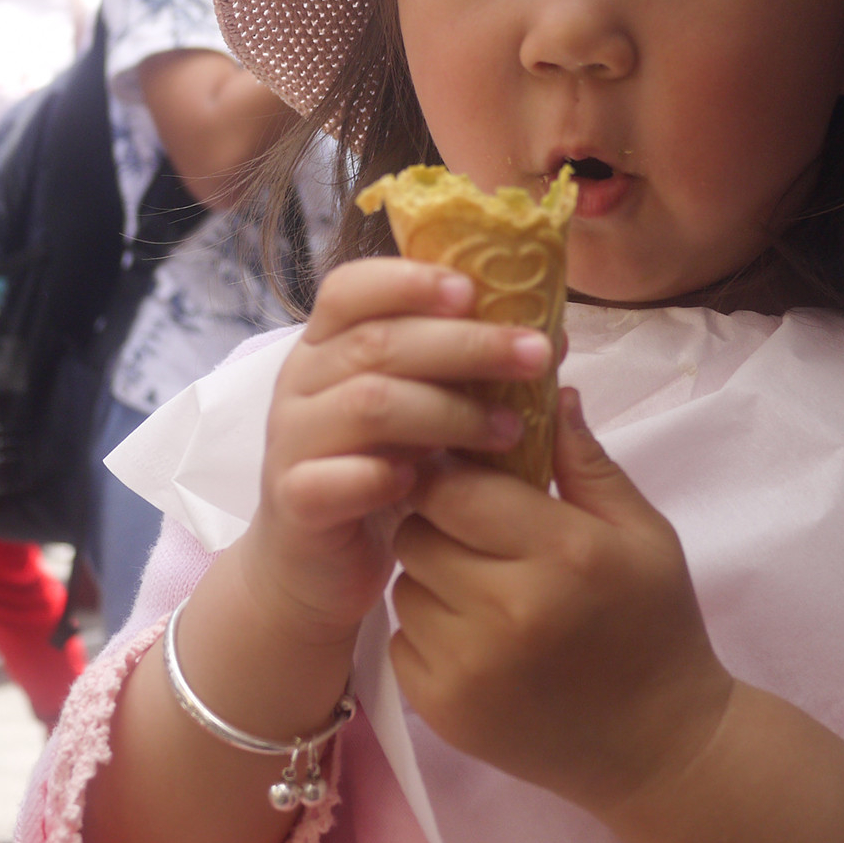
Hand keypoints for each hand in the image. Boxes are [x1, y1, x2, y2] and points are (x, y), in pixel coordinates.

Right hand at [234, 256, 548, 647]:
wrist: (314, 561)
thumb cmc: (377, 466)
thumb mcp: (418, 407)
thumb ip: (463, 369)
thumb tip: (551, 333)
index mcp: (327, 345)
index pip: (351, 288)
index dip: (410, 281)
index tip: (474, 290)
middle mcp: (302, 382)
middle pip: (377, 342)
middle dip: (465, 344)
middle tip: (535, 356)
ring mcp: (292, 440)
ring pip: (368, 404)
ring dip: (449, 412)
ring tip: (512, 431)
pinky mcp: (295, 500)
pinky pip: (334, 478)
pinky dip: (383, 476)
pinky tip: (429, 484)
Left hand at [389, 388, 734, 816]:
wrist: (657, 747)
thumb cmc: (655, 626)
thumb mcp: (643, 532)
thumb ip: (586, 461)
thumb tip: (547, 388)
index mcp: (562, 552)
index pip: (458, 483)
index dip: (450, 466)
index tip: (460, 463)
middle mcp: (508, 608)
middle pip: (419, 529)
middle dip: (435, 516)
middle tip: (469, 522)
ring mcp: (469, 666)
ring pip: (406, 583)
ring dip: (431, 573)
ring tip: (479, 581)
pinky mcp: (443, 709)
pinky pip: (402, 639)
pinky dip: (427, 629)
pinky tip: (475, 634)